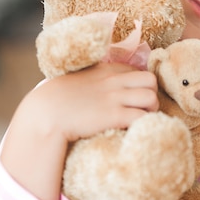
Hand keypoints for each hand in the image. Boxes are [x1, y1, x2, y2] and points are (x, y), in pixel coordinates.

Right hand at [0, 62, 158, 199]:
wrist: (46, 112)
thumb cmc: (60, 99)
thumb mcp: (81, 79)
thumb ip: (96, 78)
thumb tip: (103, 88)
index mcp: (107, 70)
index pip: (139, 71)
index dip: (141, 86)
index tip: (135, 98)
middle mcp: (114, 81)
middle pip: (151, 80)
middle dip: (152, 94)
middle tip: (143, 109)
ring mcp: (115, 98)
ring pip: (151, 98)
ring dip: (151, 111)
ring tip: (141, 120)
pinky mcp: (113, 115)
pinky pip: (141, 117)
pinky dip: (143, 124)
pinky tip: (134, 130)